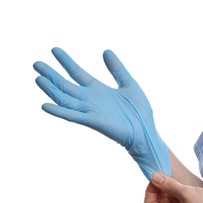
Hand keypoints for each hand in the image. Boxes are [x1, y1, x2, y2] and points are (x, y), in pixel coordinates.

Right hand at [33, 48, 170, 179]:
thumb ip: (117, 69)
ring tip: (38, 79)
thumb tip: (106, 51)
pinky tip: (45, 105)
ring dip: (51, 90)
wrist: (145, 130)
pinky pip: (73, 116)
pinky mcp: (93, 121)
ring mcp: (90, 110)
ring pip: (65, 99)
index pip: (77, 73)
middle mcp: (90, 99)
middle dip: (51, 75)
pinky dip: (59, 111)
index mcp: (98, 90)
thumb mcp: (129, 83)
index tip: (54, 50)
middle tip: (36, 64)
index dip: (66, 62)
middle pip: (66, 85)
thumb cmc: (139, 111)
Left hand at [144, 173, 202, 202]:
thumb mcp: (186, 193)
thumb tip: (154, 177)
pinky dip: (178, 194)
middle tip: (167, 176)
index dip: (150, 190)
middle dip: (160, 189)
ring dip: (170, 190)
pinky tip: (186, 187)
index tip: (156, 178)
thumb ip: (168, 185)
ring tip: (178, 181)